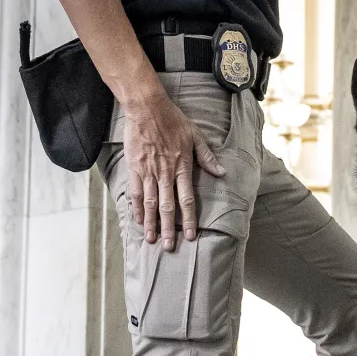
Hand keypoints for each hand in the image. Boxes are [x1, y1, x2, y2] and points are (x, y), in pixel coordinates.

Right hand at [124, 94, 224, 250]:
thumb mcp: (196, 136)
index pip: (186, 199)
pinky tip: (138, 221)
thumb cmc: (173, 120)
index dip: (188, 219)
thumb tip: (222, 173)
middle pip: (167, 207)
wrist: (147, 107)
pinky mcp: (134, 168)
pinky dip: (136, 208)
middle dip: (169, 229)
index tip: (190, 236)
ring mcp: (148, 172)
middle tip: (170, 247)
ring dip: (152, 223)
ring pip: (150, 203)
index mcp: (182, 167)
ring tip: (152, 240)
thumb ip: (208, 157)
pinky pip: (134, 192)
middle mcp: (165, 173)